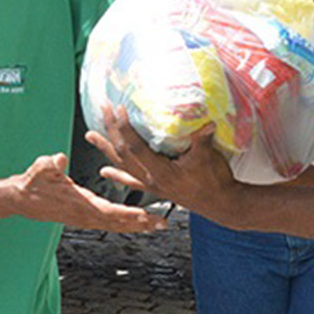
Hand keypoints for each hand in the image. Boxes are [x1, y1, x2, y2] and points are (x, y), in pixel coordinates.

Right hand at [0, 152, 162, 233]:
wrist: (20, 198)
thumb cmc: (31, 183)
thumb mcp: (39, 169)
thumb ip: (50, 164)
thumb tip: (59, 158)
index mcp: (79, 204)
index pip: (108, 212)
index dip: (128, 215)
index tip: (146, 215)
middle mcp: (84, 215)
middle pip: (118, 223)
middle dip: (141, 224)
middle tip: (163, 224)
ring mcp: (84, 218)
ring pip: (115, 225)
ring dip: (136, 226)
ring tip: (156, 225)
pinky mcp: (83, 216)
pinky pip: (108, 222)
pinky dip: (124, 223)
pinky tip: (135, 222)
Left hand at [91, 106, 245, 222]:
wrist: (222, 204)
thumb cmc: (215, 181)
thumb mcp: (208, 157)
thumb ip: (202, 139)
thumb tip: (203, 119)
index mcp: (161, 171)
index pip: (135, 147)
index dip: (125, 128)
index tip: (119, 109)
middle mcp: (151, 179)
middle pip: (123, 153)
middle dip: (111, 131)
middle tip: (103, 110)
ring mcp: (152, 184)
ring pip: (122, 165)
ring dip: (106, 149)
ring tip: (90, 135)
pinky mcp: (156, 188)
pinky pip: (131, 181)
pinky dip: (117, 175)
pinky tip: (105, 171)